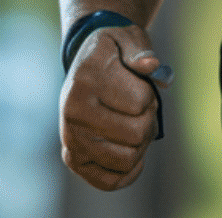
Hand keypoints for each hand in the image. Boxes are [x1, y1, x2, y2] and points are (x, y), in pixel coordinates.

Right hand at [59, 23, 168, 188]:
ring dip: (140, 144)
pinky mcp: (73, 159)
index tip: (138, 83)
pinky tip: (130, 150)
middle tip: (139, 106)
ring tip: (131, 123)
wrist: (85, 65)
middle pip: (137, 134)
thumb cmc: (113, 53)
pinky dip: (129, 171)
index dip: (149, 94)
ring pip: (128, 160)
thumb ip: (140, 50)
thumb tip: (151, 65)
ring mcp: (70, 138)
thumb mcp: (127, 38)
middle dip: (148, 120)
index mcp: (86, 79)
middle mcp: (72, 111)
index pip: (140, 102)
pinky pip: (111, 182)